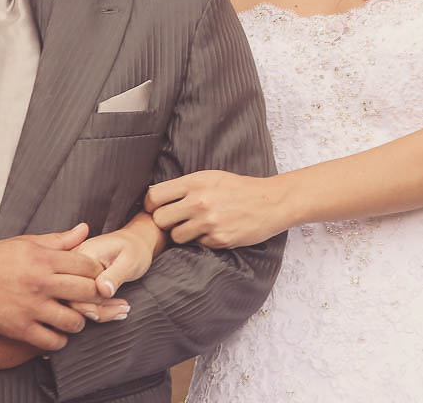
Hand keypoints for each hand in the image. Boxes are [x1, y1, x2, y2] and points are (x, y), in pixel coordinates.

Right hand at [0, 221, 100, 350]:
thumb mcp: (28, 243)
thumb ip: (60, 240)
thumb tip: (85, 229)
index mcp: (45, 259)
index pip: (88, 266)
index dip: (98, 273)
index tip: (98, 278)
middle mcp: (41, 283)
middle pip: (87, 292)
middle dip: (96, 297)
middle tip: (95, 301)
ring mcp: (31, 306)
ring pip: (72, 321)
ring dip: (79, 322)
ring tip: (74, 319)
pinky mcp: (19, 327)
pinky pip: (51, 341)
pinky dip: (59, 341)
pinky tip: (57, 334)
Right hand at [67, 229, 153, 321]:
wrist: (136, 242)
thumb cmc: (134, 248)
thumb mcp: (129, 260)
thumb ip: (115, 274)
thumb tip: (103, 291)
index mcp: (82, 255)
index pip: (76, 286)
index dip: (96, 302)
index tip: (121, 305)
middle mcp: (72, 265)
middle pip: (73, 298)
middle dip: (100, 310)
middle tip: (125, 309)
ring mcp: (73, 275)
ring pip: (77, 303)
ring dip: (102, 312)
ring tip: (124, 310)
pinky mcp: (78, 283)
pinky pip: (82, 302)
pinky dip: (100, 309)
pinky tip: (118, 310)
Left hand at [146, 171, 285, 248]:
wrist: (270, 202)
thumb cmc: (238, 189)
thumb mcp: (210, 177)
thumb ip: (184, 187)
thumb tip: (155, 198)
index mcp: (195, 182)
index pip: (154, 196)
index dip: (151, 205)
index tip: (157, 209)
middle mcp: (199, 201)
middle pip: (160, 219)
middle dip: (165, 222)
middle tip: (177, 220)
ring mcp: (209, 222)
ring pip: (176, 236)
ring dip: (182, 234)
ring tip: (197, 226)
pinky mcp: (218, 239)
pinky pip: (196, 244)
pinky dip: (202, 240)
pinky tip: (215, 231)